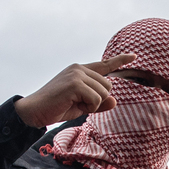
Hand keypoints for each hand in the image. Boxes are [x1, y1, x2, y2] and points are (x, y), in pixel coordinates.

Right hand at [14, 54, 135, 128]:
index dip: (120, 60)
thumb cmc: (56, 108)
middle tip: (79, 104)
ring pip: (104, 93)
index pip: (104, 64)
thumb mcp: (82, 106)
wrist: (34, 111)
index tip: (134, 56)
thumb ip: (99, 103)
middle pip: (108, 86)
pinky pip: (96, 99)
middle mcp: (79, 69)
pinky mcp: (75, 83)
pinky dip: (89, 107)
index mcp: (81, 71)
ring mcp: (77, 74)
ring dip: (92, 105)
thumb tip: (115, 101)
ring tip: (74, 104)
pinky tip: (73, 105)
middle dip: (99, 100)